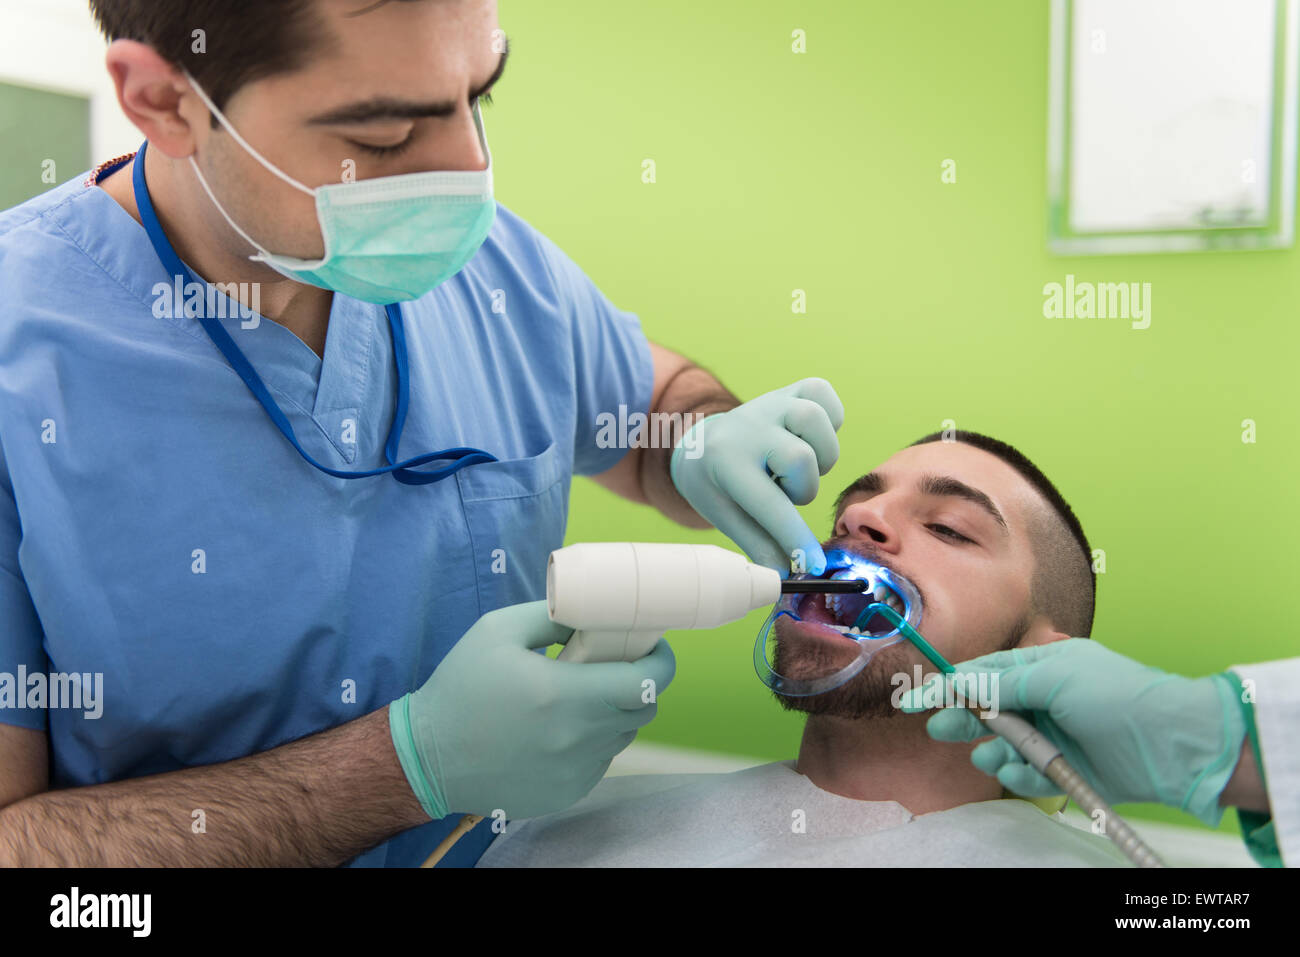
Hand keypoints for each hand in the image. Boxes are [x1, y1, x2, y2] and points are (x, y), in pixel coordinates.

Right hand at [389, 601, 674, 819]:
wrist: (428, 757)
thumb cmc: (461, 687)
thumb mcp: (499, 629)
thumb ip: (554, 616)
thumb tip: (595, 617)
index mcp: (563, 694)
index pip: (646, 682)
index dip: (660, 662)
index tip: (653, 648)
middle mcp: (575, 738)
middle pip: (643, 710)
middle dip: (637, 684)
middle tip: (614, 667)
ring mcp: (573, 772)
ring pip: (622, 737)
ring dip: (614, 714)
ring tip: (580, 698)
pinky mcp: (566, 793)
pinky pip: (600, 762)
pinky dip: (592, 743)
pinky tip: (559, 730)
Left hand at [670, 378, 843, 575]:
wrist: (705, 443)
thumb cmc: (719, 485)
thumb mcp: (727, 516)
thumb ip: (758, 545)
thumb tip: (786, 577)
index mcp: (726, 462)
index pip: (769, 505)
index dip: (795, 538)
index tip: (815, 565)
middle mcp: (750, 426)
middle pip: (802, 459)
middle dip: (802, 489)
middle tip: (782, 491)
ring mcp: (773, 403)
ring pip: (817, 423)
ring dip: (819, 456)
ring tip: (794, 466)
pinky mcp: (794, 390)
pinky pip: (827, 398)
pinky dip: (830, 420)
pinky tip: (809, 438)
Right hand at [899, 639, 1245, 826]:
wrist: (1174, 745)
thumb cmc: (1119, 696)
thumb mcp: (1054, 676)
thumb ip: (1002, 680)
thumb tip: (961, 681)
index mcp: (1042, 666)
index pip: (984, 672)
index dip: (949, 685)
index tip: (914, 697)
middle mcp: (1045, 699)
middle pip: (988, 710)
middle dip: (964, 720)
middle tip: (942, 729)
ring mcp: (1055, 736)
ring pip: (1004, 745)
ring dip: (992, 751)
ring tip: (993, 755)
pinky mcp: (1066, 770)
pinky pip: (1028, 774)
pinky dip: (1020, 775)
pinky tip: (1023, 772)